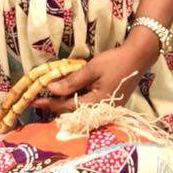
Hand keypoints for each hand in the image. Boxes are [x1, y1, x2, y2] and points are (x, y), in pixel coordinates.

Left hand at [31, 31, 159, 115]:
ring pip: (79, 111)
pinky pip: (87, 107)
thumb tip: (51, 89)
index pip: (67, 107)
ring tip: (47, 100)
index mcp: (97, 103)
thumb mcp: (92, 68)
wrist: (138, 58)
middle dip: (55, 107)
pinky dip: (75, 102)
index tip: (34, 100)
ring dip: (64, 106)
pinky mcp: (108, 105)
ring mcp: (106, 110)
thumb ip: (72, 81)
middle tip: (37, 101)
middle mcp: (101, 111)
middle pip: (73, 113)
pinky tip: (66, 96)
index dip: (50, 104)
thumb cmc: (115, 61)